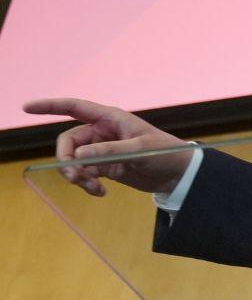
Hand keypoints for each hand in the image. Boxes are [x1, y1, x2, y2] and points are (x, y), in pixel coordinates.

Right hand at [24, 98, 192, 196]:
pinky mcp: (105, 167)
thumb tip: (79, 157)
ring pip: (74, 161)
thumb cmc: (165, 152)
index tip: (26, 107)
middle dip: (66, 160)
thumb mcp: (140, 150)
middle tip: (75, 177)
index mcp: (111, 118)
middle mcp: (102, 132)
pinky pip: (84, 175)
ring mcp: (102, 150)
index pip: (75, 107)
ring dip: (77, 175)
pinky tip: (100, 193)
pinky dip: (87, 184)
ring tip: (92, 187)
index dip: (50, 106)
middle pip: (68, 143)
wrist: (178, 174)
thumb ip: (110, 152)